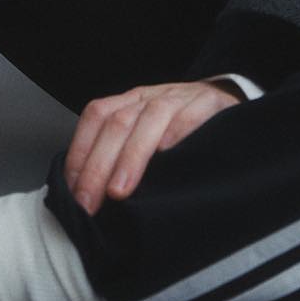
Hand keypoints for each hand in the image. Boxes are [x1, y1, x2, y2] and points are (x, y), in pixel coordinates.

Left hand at [63, 80, 243, 214]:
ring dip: (132, 156)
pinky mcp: (210, 103)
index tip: (74, 193)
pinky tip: (168, 157)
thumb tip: (88, 199)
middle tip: (90, 203)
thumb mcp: (146, 136)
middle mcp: (151, 97)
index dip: (80, 153)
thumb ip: (120, 157)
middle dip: (98, 166)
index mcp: (130, 102)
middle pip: (117, 122)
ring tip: (119, 191)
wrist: (225, 102)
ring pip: (150, 118)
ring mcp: (180, 97)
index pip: (96, 117)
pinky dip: (178, 133)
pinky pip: (191, 115)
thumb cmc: (179, 130)